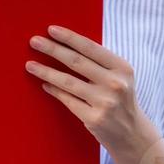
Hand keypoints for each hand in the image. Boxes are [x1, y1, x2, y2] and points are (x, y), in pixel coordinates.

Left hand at [24, 25, 156, 161]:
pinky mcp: (94, 119)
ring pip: (68, 82)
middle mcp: (115, 84)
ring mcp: (105, 103)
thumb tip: (64, 45)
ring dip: (46, 72)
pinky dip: (54, 90)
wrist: (133, 134)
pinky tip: (44, 84)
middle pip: (76, 62)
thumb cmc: (120, 99)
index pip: (91, 48)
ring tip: (30, 65)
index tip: (51, 29)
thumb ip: (99, 63)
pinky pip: (68, 100)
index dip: (69, 38)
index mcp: (122, 68)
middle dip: (52, 49)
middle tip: (34, 41)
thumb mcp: (119, 77)